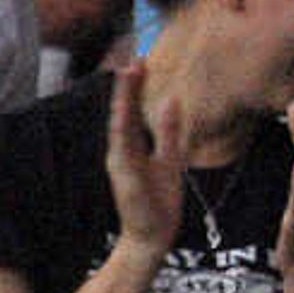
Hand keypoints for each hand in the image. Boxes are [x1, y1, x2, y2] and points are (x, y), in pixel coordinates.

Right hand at [101, 59, 184, 256]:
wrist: (153, 236)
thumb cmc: (159, 200)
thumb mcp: (169, 157)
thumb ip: (169, 131)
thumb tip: (173, 100)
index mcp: (131, 145)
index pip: (132, 109)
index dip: (135, 85)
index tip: (140, 59)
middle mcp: (121, 150)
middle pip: (123, 110)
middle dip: (127, 84)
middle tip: (132, 56)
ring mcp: (120, 163)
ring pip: (120, 124)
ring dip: (124, 99)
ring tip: (129, 73)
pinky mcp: (124, 177)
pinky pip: (122, 148)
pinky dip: (122, 129)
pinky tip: (124, 111)